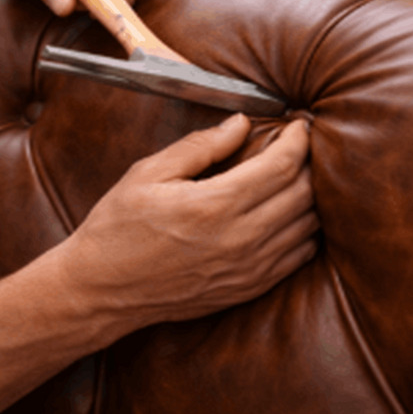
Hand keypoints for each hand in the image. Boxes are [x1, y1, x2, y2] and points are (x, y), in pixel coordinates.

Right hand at [55, 114, 318, 327]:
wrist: (101, 289)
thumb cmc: (118, 229)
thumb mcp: (147, 173)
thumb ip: (199, 146)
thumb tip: (240, 124)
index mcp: (214, 206)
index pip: (282, 166)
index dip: (298, 139)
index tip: (298, 124)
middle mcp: (240, 240)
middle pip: (303, 194)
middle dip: (308, 162)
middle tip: (299, 144)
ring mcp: (248, 270)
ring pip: (308, 226)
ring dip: (310, 196)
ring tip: (296, 175)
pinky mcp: (248, 289)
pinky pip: (298, 257)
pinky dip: (304, 230)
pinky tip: (289, 214)